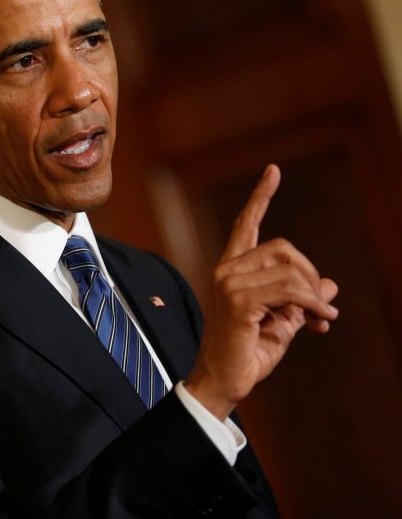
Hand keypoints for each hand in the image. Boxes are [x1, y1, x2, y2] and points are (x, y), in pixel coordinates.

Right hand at [184, 165, 338, 419]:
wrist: (223, 382)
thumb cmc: (246, 355)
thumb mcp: (283, 324)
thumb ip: (301, 301)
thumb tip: (330, 287)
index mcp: (231, 271)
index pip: (245, 225)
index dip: (260, 197)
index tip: (273, 171)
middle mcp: (225, 270)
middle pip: (282, 247)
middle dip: (310, 274)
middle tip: (321, 309)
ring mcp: (228, 283)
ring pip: (290, 271)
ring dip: (314, 297)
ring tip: (321, 321)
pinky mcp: (238, 301)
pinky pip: (289, 291)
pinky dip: (313, 306)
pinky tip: (321, 322)